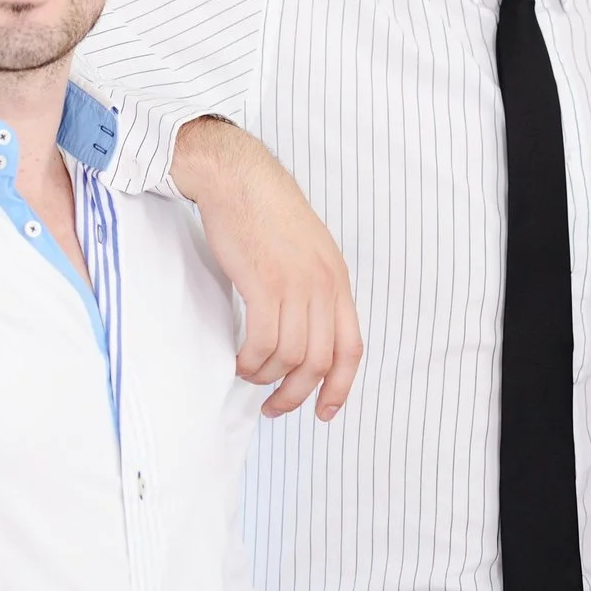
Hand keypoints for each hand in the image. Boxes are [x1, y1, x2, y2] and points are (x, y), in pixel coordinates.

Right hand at [173, 117, 363, 419]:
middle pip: (320, 361)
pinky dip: (250, 361)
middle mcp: (324, 286)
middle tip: (274, 407)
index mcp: (338, 281)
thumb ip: (313, 289)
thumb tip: (306, 332)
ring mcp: (296, 285)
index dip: (340, 387)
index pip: (352, 348)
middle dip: (297, 394)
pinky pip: (263, 342)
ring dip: (266, 377)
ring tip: (248, 373)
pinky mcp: (263, 283)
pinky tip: (238, 360)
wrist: (239, 179)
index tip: (324, 412)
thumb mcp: (308, 252)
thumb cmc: (265, 213)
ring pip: (289, 357)